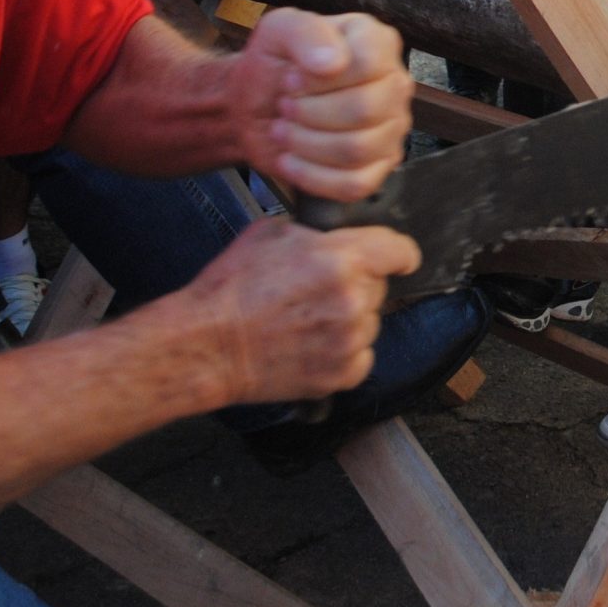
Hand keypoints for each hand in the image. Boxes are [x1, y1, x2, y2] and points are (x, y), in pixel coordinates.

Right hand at [185, 215, 414, 404]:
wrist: (208, 344)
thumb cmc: (231, 288)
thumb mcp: (271, 233)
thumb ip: (315, 232)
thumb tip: (336, 235)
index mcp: (341, 259)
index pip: (400, 250)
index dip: (397, 253)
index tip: (395, 259)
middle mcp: (353, 299)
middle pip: (379, 286)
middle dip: (357, 284)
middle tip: (318, 291)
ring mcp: (350, 340)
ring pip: (371, 322)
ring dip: (350, 319)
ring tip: (308, 320)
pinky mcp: (342, 374)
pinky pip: (362, 356)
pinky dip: (344, 352)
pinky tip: (313, 345)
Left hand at [229, 7, 412, 198]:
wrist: (256, 104)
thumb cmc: (274, 64)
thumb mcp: (279, 31)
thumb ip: (305, 32)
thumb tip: (334, 63)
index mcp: (377, 43)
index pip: (369, 64)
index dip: (321, 79)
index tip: (291, 79)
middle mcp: (395, 85)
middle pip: (364, 110)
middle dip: (310, 113)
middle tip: (285, 107)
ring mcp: (391, 130)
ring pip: (357, 149)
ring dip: (306, 143)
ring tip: (284, 130)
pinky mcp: (376, 168)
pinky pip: (354, 185)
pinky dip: (312, 176)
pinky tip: (290, 159)